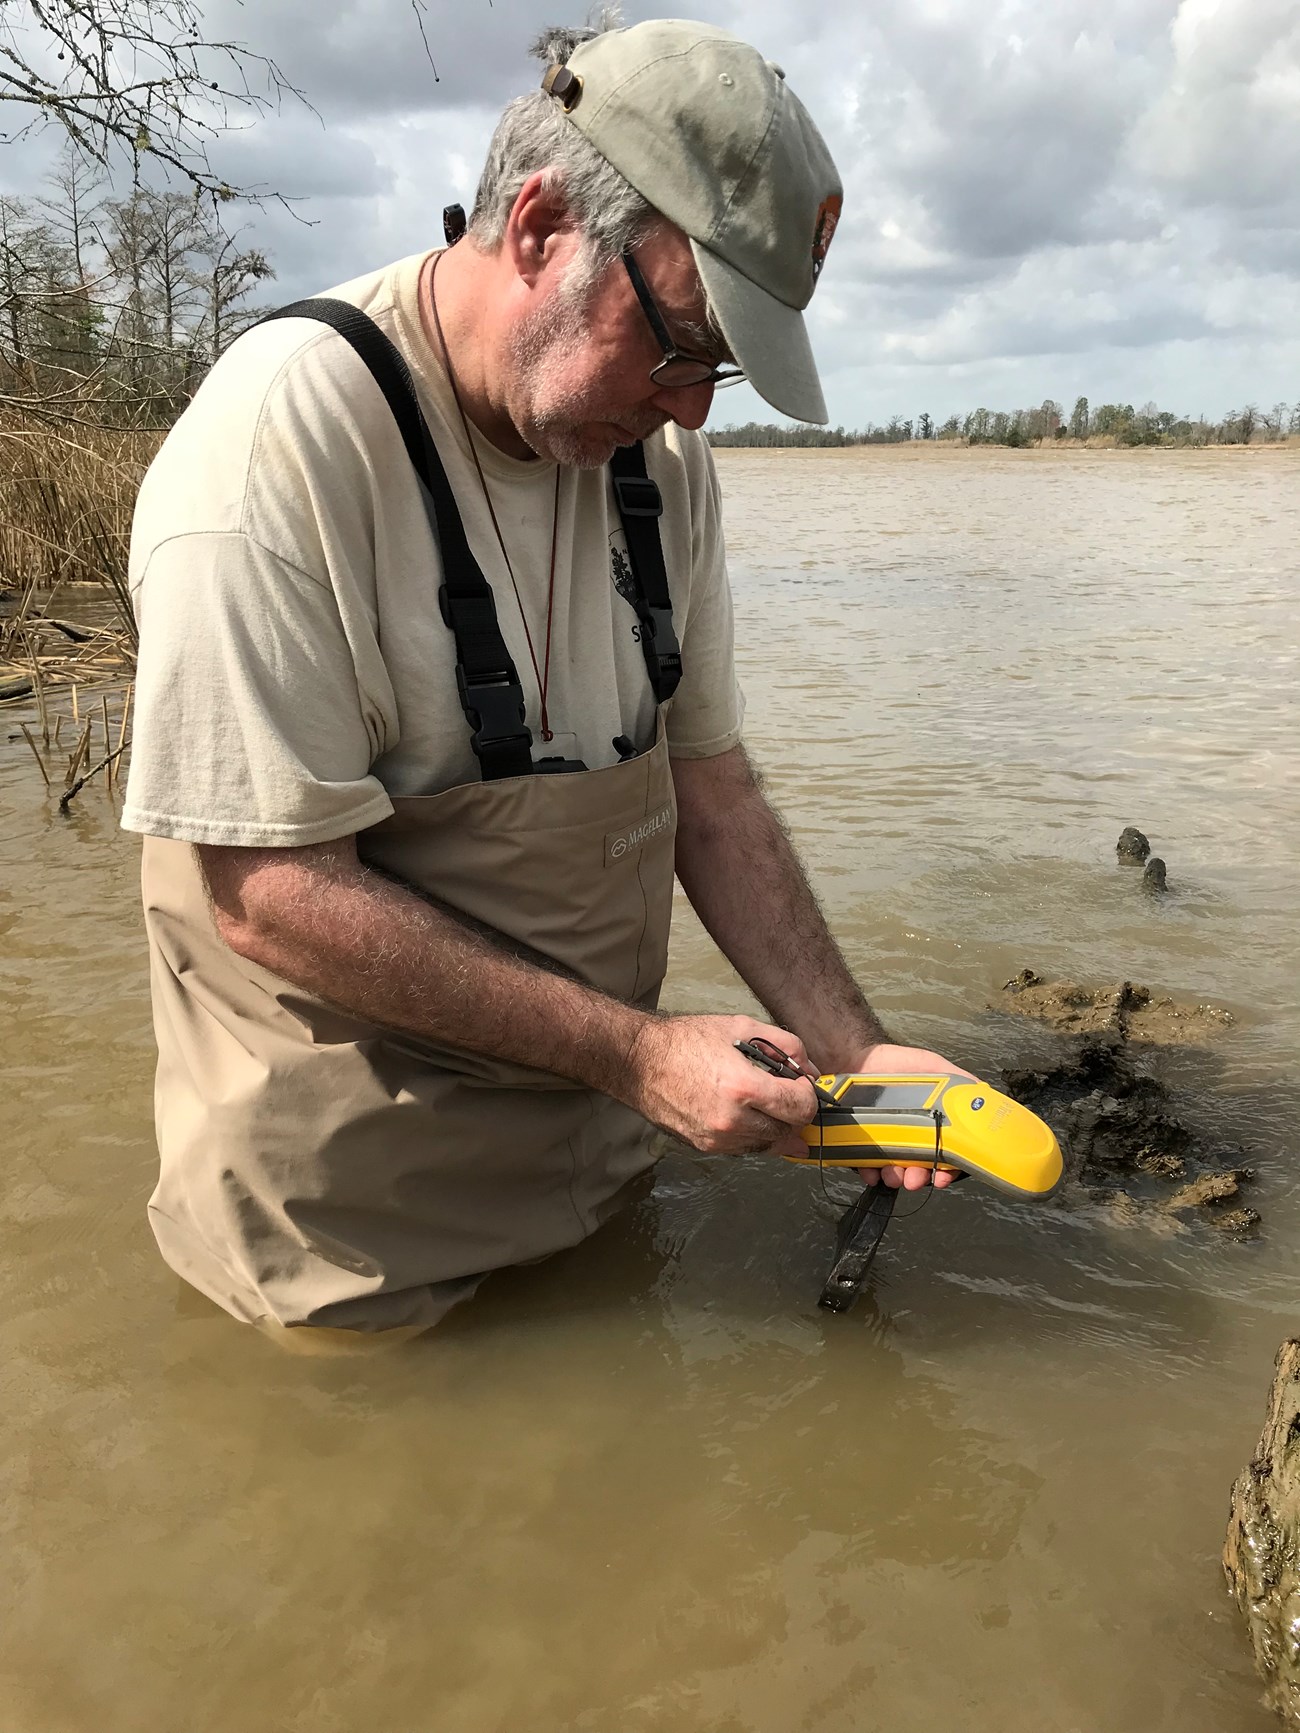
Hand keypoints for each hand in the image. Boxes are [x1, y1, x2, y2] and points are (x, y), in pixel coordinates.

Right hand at [625, 1015, 818, 1157]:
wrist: (641, 1062)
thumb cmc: (686, 1042)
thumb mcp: (742, 1028)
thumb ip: (786, 1046)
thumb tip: (809, 1068)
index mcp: (743, 1088)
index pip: (800, 1108)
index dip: (808, 1095)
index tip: (801, 1085)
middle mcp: (732, 1120)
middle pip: (788, 1129)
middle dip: (794, 1111)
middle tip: (785, 1091)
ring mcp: (718, 1138)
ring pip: (769, 1144)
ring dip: (775, 1125)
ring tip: (763, 1100)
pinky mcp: (706, 1147)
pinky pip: (746, 1149)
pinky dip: (754, 1134)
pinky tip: (747, 1113)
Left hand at [846, 1042, 975, 1190]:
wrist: (858, 1059)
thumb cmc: (897, 1064)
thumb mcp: (936, 1067)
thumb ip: (961, 1082)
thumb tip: (984, 1097)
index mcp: (933, 1125)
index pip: (947, 1155)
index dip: (948, 1170)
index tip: (943, 1176)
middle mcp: (913, 1137)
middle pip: (921, 1169)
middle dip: (919, 1177)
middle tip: (913, 1177)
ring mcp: (888, 1143)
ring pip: (895, 1172)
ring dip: (895, 1177)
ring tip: (891, 1172)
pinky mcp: (863, 1144)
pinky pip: (867, 1165)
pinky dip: (869, 1170)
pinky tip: (870, 1168)